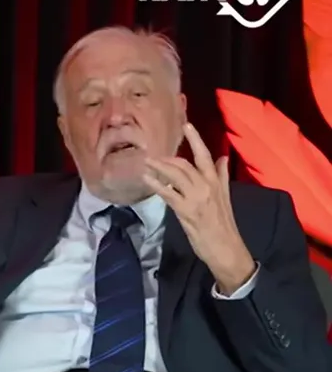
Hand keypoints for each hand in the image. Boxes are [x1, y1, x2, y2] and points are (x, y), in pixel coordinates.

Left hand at [143, 123, 256, 293]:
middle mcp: (206, 186)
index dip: (196, 139)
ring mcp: (195, 197)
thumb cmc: (223, 224)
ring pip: (175, 175)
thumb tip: (222, 158)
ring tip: (145, 162)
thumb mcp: (225, 197)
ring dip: (158, 166)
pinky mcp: (185, 210)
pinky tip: (146, 179)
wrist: (226, 247)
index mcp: (216, 182)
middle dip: (167, 157)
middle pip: (184, 164)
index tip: (186, 124)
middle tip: (151, 153)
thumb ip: (221, 176)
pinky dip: (155, 184)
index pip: (206, 155)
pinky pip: (168, 193)